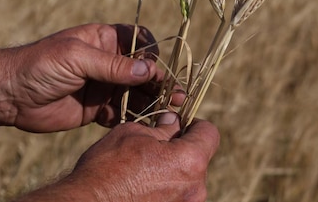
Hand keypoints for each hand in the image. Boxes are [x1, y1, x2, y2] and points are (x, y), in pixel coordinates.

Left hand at [3, 23, 163, 131]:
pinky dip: (133, 119)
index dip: (152, 53)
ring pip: (137, 93)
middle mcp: (109, 62)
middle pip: (144, 71)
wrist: (9, 95)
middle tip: (177, 97)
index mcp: (105, 40)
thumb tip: (148, 70)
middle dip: (161, 82)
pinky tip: (144, 125)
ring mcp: (104, 86)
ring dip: (153, 102)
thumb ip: (112, 65)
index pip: (139, 41)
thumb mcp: (77, 57)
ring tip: (169, 113)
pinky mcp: (97, 109)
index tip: (157, 68)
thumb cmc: (41, 64)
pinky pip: (122, 113)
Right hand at [16, 117, 219, 201]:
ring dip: (173, 171)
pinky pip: (177, 197)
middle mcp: (195, 188)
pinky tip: (142, 187)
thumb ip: (162, 127)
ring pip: (188, 179)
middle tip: (156, 146)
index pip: (210, 133)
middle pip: (200, 158)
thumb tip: (174, 122)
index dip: (195, 124)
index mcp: (190, 161)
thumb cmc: (107, 168)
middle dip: (182, 149)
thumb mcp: (133, 134)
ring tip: (145, 170)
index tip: (179, 125)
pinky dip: (165, 189)